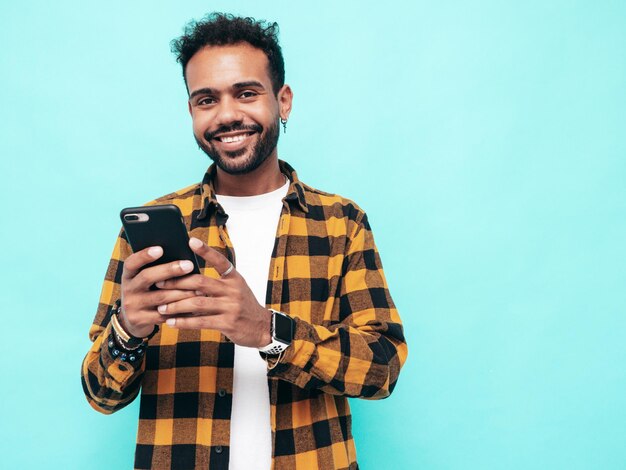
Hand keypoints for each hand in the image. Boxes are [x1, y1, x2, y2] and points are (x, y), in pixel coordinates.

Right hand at [119, 246, 197, 337]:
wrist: (133, 320)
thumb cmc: (148, 292)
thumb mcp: (146, 281)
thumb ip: (158, 270)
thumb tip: (183, 258)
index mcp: (129, 275)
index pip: (132, 262)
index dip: (144, 255)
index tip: (160, 249)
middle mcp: (128, 289)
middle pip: (147, 277)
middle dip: (170, 270)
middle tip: (189, 265)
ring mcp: (132, 306)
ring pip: (160, 297)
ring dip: (182, 292)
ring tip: (199, 288)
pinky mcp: (140, 320)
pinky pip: (164, 315)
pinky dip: (180, 311)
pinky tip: (194, 307)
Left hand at [154, 237, 271, 347]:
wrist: (262, 327)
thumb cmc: (244, 307)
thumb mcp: (235, 290)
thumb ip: (216, 284)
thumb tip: (188, 279)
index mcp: (234, 278)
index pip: (220, 260)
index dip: (206, 250)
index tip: (191, 241)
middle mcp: (233, 290)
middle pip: (200, 282)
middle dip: (177, 282)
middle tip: (160, 283)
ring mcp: (231, 307)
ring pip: (197, 303)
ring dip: (176, 305)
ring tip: (161, 307)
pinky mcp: (227, 323)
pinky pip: (200, 321)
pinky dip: (183, 322)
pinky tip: (171, 322)